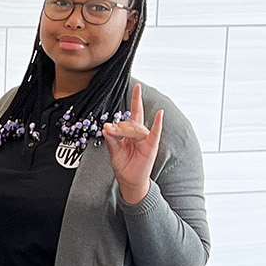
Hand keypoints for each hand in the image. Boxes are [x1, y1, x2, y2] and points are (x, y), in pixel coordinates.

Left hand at [102, 83, 163, 206]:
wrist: (129, 180)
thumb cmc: (123, 165)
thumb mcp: (114, 151)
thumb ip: (111, 139)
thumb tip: (106, 127)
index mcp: (131, 132)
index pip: (134, 113)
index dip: (135, 99)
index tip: (136, 85)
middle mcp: (140, 133)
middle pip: (131, 121)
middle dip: (121, 124)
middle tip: (110, 130)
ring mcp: (146, 139)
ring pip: (135, 128)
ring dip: (124, 131)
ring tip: (114, 135)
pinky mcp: (151, 146)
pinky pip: (155, 133)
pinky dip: (157, 124)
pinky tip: (159, 114)